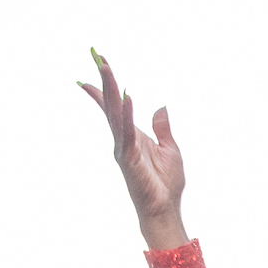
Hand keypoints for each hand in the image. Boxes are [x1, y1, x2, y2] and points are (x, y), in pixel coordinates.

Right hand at [80, 53, 188, 251]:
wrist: (164, 210)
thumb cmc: (166, 184)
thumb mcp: (170, 148)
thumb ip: (162, 127)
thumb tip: (160, 108)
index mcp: (132, 136)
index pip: (114, 107)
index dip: (105, 88)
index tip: (98, 66)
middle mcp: (123, 139)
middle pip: (111, 104)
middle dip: (105, 80)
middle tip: (97, 56)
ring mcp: (123, 148)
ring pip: (114, 113)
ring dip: (110, 90)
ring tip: (105, 67)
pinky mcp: (129, 159)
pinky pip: (126, 132)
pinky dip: (126, 114)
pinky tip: (126, 97)